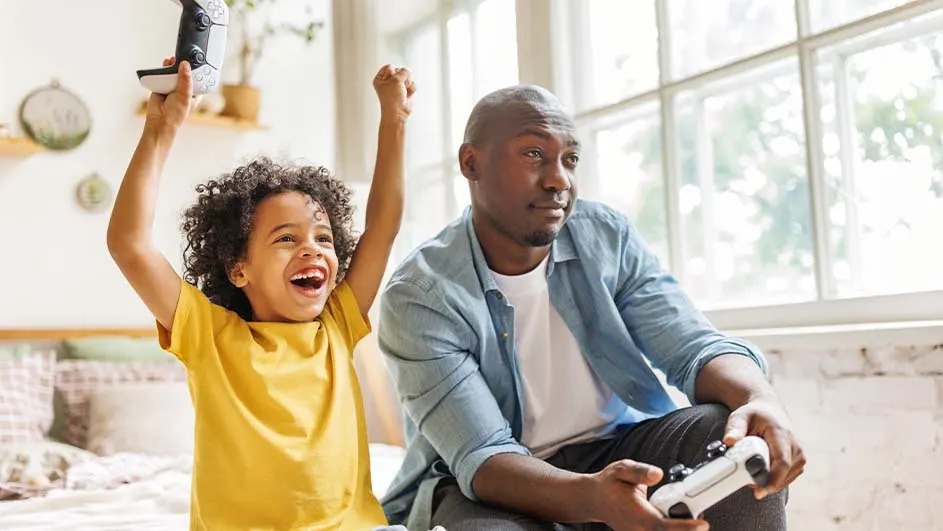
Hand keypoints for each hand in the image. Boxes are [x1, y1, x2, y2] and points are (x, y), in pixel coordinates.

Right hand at [144, 57, 193, 132]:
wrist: (158, 119)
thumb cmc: (175, 114)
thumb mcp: (185, 96)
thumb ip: (185, 80)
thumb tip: (185, 65)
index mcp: (195, 93)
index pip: (199, 78)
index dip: (199, 69)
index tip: (198, 60)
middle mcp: (185, 89)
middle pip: (186, 73)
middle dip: (185, 65)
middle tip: (185, 57)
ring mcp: (174, 86)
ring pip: (175, 71)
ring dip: (174, 64)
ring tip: (174, 59)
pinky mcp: (163, 84)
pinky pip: (164, 73)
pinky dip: (164, 67)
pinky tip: (166, 63)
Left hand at [373, 64, 415, 120]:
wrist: (398, 113)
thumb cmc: (392, 97)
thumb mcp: (396, 79)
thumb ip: (403, 71)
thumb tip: (409, 72)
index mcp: (380, 78)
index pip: (390, 67)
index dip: (393, 72)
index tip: (390, 82)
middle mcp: (389, 81)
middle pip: (400, 70)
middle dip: (402, 78)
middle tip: (398, 87)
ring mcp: (398, 86)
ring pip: (408, 76)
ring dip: (407, 83)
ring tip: (403, 91)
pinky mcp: (406, 91)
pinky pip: (412, 84)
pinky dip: (411, 89)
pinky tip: (407, 96)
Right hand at [588, 459, 708, 530]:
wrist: (595, 499)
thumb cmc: (609, 484)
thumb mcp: (621, 469)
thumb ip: (639, 471)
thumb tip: (658, 474)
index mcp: (637, 515)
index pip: (663, 526)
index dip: (685, 528)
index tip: (703, 524)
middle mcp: (641, 530)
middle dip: (688, 527)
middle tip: (699, 514)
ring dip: (682, 527)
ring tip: (690, 515)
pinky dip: (676, 527)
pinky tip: (679, 519)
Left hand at [723, 396, 805, 498]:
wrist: (769, 412)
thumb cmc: (754, 415)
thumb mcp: (740, 417)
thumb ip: (734, 428)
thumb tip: (729, 440)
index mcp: (782, 434)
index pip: (782, 462)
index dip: (771, 479)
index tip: (758, 491)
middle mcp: (795, 447)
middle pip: (782, 475)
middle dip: (763, 481)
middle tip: (744, 477)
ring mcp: (799, 456)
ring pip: (784, 480)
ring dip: (767, 481)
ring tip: (751, 468)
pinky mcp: (798, 464)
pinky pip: (785, 480)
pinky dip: (772, 480)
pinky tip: (760, 472)